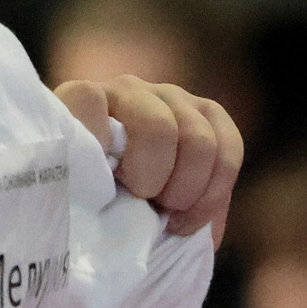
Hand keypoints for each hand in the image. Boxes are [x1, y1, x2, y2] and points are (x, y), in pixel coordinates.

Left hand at [53, 75, 243, 245]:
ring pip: (199, 141)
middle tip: (141, 205)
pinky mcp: (206, 111)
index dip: (94, 140)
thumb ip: (85, 191)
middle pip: (158, 129)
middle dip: (153, 181)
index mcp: (81, 102)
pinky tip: (191, 217)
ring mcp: (170, 96)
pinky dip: (214, 193)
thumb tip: (115, 209)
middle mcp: (126, 90)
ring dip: (187, 191)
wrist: (115, 197)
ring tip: (168, 217)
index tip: (96, 183)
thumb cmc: (86, 202)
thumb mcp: (77, 198)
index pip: (87, 99)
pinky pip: (229, 149)